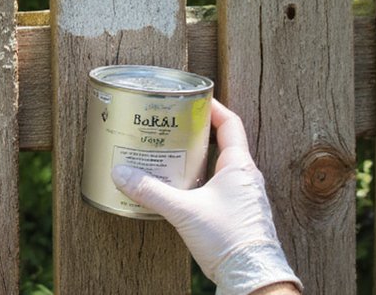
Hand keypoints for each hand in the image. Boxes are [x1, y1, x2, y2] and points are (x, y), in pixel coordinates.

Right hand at [111, 100, 301, 294]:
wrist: (253, 278)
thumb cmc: (228, 239)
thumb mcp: (184, 211)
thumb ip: (151, 191)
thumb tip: (121, 174)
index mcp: (239, 165)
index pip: (230, 123)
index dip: (212, 107)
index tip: (192, 99)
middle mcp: (246, 177)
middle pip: (224, 142)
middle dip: (197, 133)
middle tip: (172, 127)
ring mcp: (245, 196)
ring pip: (221, 166)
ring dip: (199, 158)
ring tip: (172, 155)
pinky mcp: (240, 214)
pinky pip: (220, 187)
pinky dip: (202, 180)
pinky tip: (182, 189)